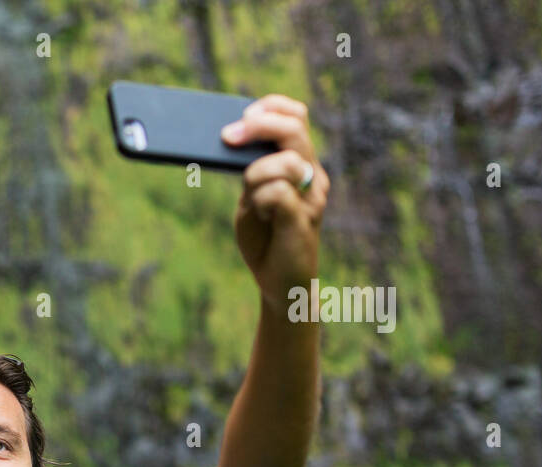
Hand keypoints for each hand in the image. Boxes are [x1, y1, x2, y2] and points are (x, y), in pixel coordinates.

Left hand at [222, 94, 330, 309]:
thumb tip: (230, 140)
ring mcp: (312, 196)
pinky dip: (260, 200)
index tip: (241, 117)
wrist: (280, 282)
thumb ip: (249, 171)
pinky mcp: (303, 218)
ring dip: (255, 174)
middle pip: (293, 128)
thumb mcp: (251, 197)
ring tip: (253, 202)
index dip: (269, 108)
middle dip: (257, 126)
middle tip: (228, 137)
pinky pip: (277, 192)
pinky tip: (260, 216)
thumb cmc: (264, 238)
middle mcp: (313, 175)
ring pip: (284, 162)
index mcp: (300, 164)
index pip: (295, 117)